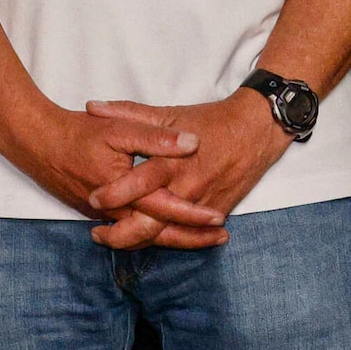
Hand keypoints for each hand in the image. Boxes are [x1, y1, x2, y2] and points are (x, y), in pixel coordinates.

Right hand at [0, 102, 217, 249]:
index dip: (193, 215)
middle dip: (190, 238)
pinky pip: (131, 229)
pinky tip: (172, 228)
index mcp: (124, 192)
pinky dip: (153, 232)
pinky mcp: (100, 212)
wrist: (36, 143)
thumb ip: (157, 138)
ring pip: (144, 235)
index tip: (218, 218)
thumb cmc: (79, 134)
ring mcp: (106, 214)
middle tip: (221, 237)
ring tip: (205, 237)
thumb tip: (192, 142)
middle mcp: (115, 210)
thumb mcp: (121, 130)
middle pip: (157, 233)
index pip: (165, 210)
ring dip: (175, 237)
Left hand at [83, 92, 294, 249]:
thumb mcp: (170, 114)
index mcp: (173, 163)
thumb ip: (129, 113)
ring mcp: (203, 204)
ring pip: (167, 235)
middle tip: (98, 233)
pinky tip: (149, 240)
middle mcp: (187, 188)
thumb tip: (92, 106)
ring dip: (139, 242)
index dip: (112, 195)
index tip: (93, 198)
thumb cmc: (211, 121)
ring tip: (116, 239)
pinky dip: (168, 240)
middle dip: (120, 234)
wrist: (258, 128)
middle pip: (149, 223)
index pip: (137, 185)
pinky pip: (190, 235)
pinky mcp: (217, 211)